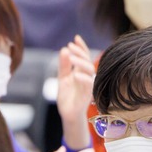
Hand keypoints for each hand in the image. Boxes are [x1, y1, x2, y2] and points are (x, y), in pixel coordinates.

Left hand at [56, 35, 94, 149]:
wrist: (68, 113)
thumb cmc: (67, 96)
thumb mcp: (63, 78)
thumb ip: (64, 65)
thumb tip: (64, 49)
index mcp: (81, 71)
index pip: (83, 56)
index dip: (81, 47)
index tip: (75, 38)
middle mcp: (86, 77)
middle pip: (86, 61)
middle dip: (80, 52)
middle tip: (70, 45)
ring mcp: (88, 85)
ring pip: (88, 71)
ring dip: (80, 63)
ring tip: (70, 57)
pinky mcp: (87, 95)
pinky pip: (88, 85)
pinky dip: (83, 79)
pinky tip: (75, 74)